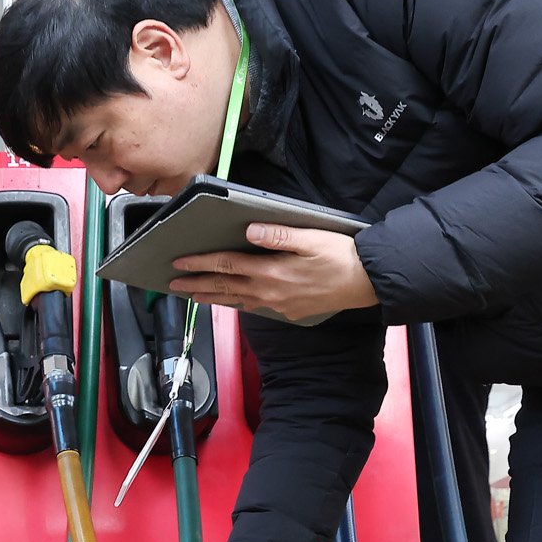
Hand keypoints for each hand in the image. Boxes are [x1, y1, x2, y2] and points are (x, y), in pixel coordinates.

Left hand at [169, 223, 377, 318]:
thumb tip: (249, 231)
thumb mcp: (311, 238)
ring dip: (212, 297)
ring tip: (193, 296)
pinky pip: (255, 307)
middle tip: (173, 284)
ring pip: (237, 300)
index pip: (227, 265)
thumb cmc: (342, 256)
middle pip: (225, 286)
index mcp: (272, 271)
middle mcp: (270, 291)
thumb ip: (278, 235)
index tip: (179, 262)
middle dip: (197, 284)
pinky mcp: (289, 311)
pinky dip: (237, 304)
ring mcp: (278, 304)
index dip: (200, 263)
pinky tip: (231, 302)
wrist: (367, 282)